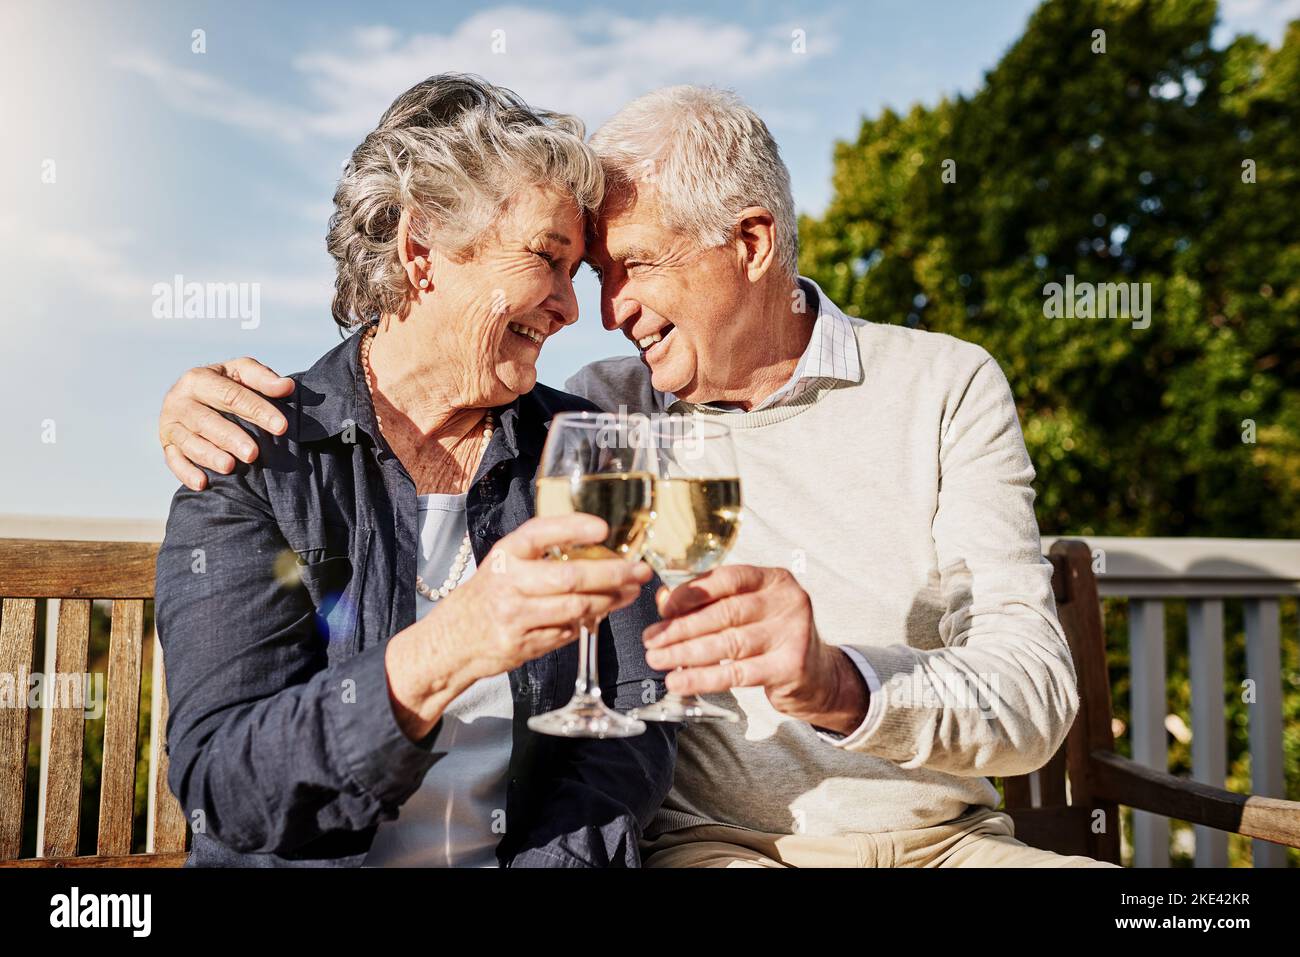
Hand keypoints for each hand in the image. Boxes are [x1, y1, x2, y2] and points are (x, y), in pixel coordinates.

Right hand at [159, 357, 295, 489]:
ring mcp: (170, 424)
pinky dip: (186, 472)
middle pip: (206, 421)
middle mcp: (179, 400)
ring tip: (230, 467)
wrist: (196, 397)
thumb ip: (263, 379)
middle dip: (230, 437)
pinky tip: (202, 483)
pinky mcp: (166, 445)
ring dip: (209, 456)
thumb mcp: (242, 374)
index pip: (231, 395)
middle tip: (253, 453)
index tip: (281, 427)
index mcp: (198, 378)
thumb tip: (287, 386)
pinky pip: (173, 461)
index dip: (257, 410)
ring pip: (188, 442)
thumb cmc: (226, 386)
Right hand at [387, 514, 652, 739]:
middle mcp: (509, 583)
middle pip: (570, 577)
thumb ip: (542, 555)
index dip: (573, 528)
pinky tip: (599, 614)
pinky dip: (587, 623)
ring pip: (575, 608)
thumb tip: (600, 550)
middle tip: (639, 571)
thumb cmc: (490, 594)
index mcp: (506, 555)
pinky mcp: (522, 644)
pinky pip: (566, 632)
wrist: (453, 639)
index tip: (604, 529)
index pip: (541, 533)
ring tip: (629, 592)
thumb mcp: (507, 563)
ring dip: (609, 601)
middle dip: (613, 574)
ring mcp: (515, 616)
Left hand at [641, 565, 869, 733]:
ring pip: (727, 644)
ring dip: (686, 654)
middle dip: (681, 628)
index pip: (727, 579)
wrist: (819, 676)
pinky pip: (737, 673)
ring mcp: (793, 633)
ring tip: (658, 660)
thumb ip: (709, 602)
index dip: (691, 592)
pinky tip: (679, 682)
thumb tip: (663, 599)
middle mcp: (787, 601)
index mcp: (774, 579)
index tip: (663, 607)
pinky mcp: (791, 666)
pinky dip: (703, 678)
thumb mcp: (747, 611)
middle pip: (724, 613)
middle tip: (651, 640)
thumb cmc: (773, 637)